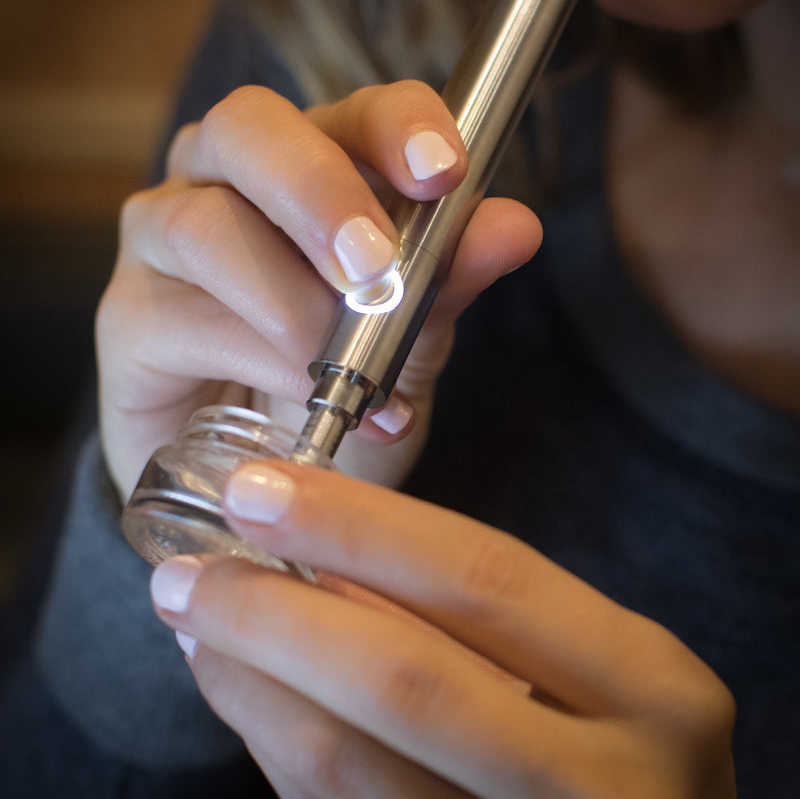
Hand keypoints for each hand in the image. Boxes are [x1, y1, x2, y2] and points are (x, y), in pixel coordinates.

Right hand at [96, 81, 541, 499]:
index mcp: (309, 165)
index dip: (397, 126)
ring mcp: (163, 239)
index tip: (445, 172)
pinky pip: (180, 313)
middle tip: (372, 268)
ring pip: (206, 223)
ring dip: (290, 300)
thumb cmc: (338, 387)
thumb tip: (515, 225)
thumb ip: (450, 279)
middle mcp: (225, 180)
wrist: (268, 479)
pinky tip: (298, 396)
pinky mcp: (126, 314)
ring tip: (340, 369)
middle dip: (318, 191)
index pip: (351, 112)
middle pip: (247, 128)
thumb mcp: (411, 340)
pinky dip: (255, 356)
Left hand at [150, 459, 736, 798]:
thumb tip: (319, 549)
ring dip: (251, 685)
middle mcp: (610, 781)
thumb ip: (475, 617)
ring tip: (196, 622)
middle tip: (192, 570)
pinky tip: (241, 691)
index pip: (484, 578)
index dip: (360, 527)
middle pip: (408, 678)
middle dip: (277, 613)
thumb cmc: (623, 751)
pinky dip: (273, 746)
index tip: (261, 489)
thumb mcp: (594, 671)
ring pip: (351, 768)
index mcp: (651, 686)